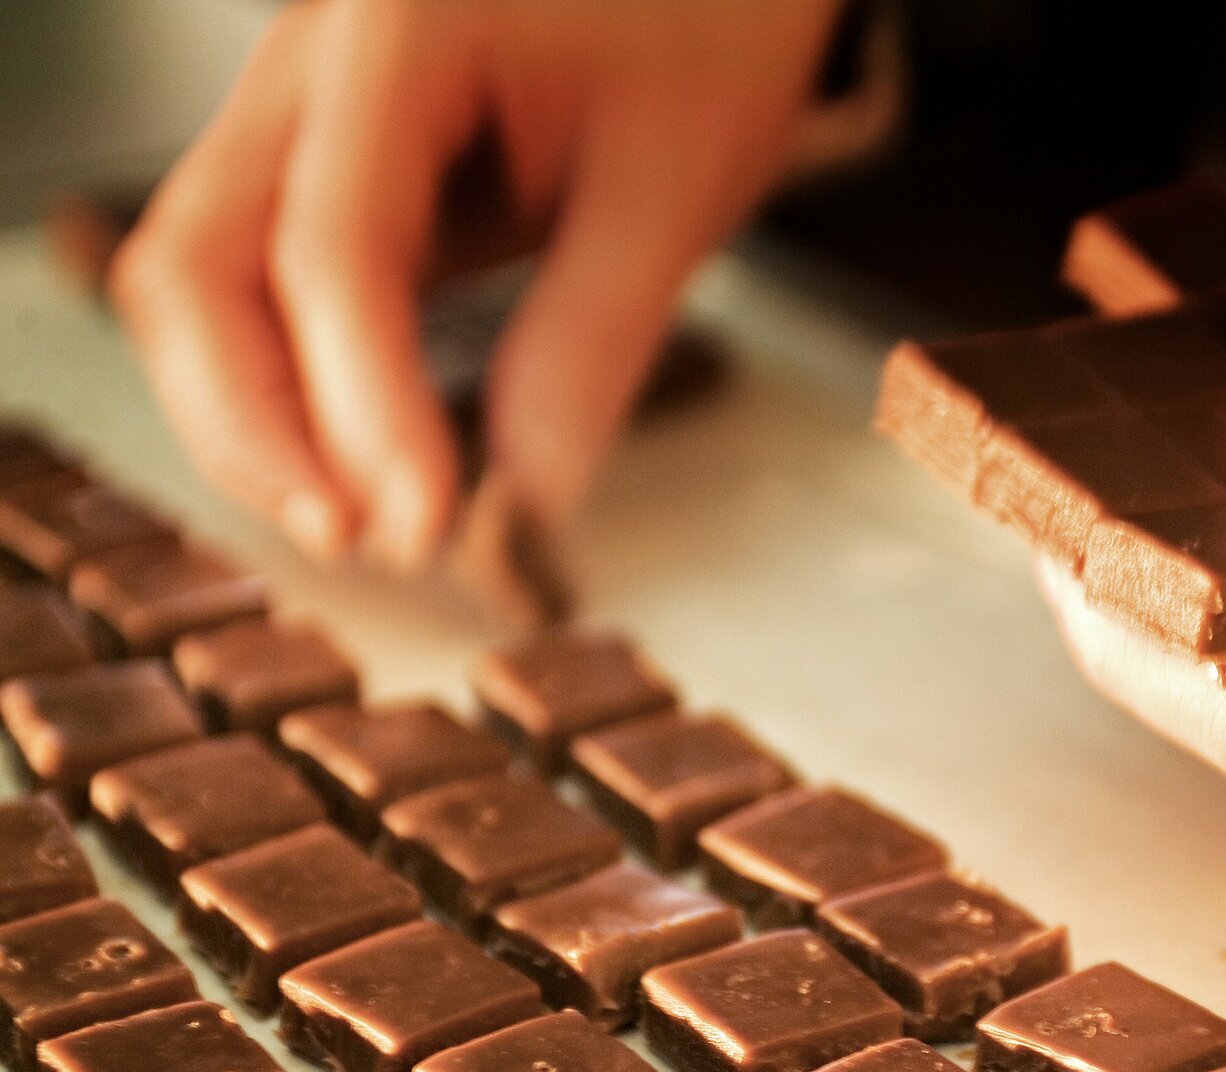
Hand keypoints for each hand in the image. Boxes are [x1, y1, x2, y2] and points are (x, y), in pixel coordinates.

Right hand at [110, 0, 843, 572]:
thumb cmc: (708, 14)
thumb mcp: (676, 183)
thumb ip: (590, 341)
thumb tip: (525, 503)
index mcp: (397, 30)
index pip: (331, 249)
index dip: (363, 409)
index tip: (424, 526)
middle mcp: (312, 68)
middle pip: (194, 266)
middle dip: (255, 426)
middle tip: (359, 541)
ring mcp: (303, 117)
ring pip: (196, 285)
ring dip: (251, 421)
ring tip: (357, 523)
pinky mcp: (327, 171)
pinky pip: (251, 289)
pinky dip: (281, 389)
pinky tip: (352, 464)